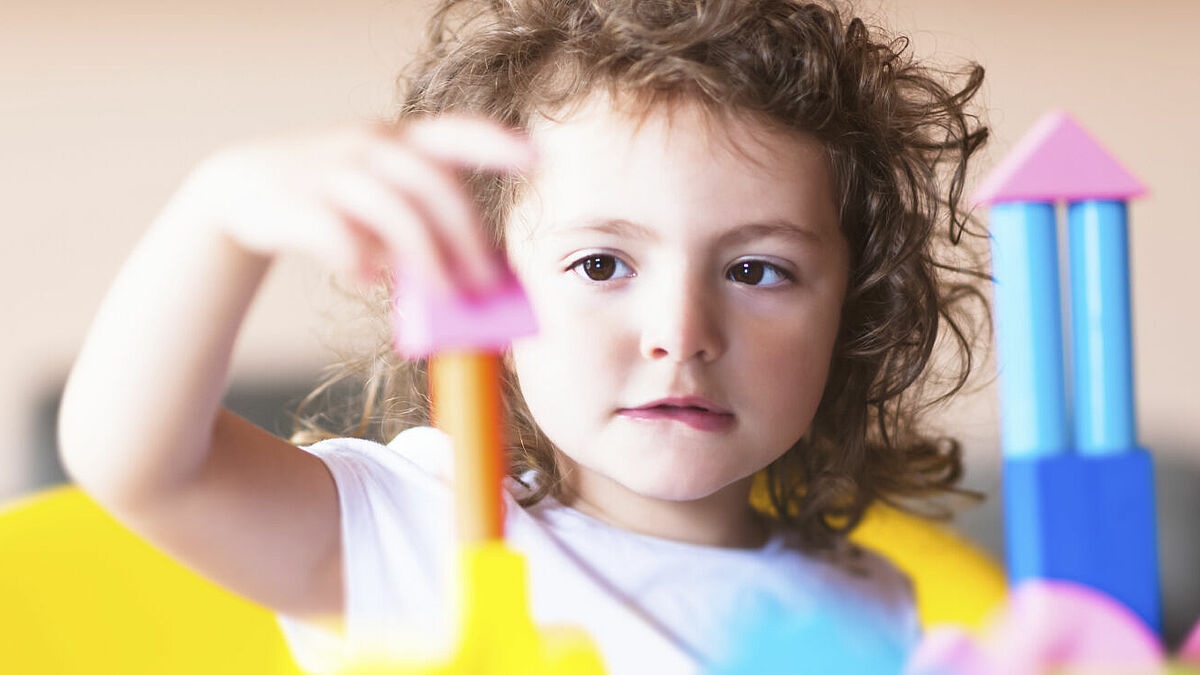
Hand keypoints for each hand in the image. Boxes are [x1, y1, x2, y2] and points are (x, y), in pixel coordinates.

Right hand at [172, 114, 536, 292]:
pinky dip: (358, 259)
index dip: (497, 141)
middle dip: (467, 236)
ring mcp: (331, 171)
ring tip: (447, 296)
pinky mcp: (294, 202)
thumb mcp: (380, 201)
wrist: (242, 190)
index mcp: (398, 141)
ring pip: (393, 211)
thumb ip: (424, 229)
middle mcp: (369, 147)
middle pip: (433, 184)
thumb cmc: (334, 200)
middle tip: (488, 284)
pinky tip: (368, 281)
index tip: (539, 158)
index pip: (455, 131)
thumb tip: (477, 282)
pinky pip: (335, 233)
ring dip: (427, 258)